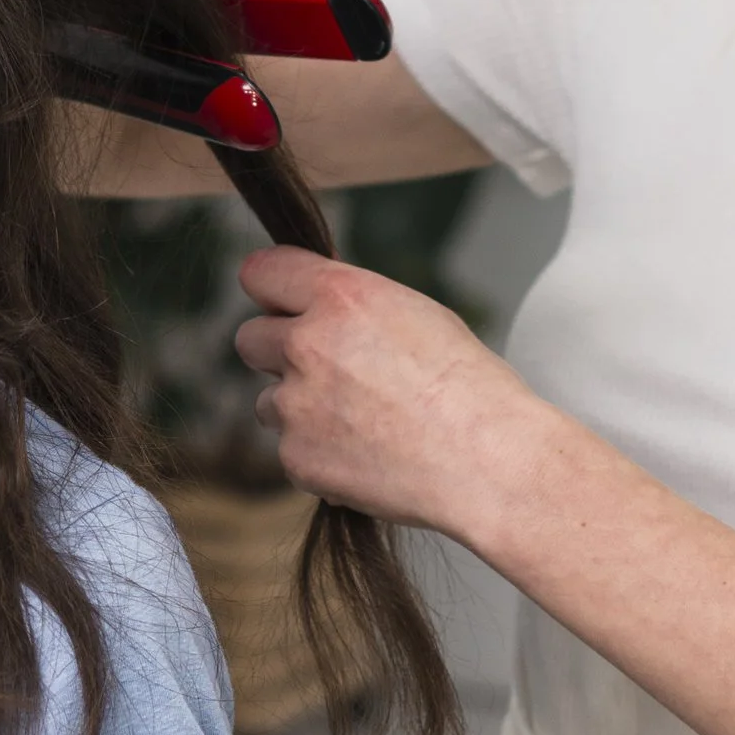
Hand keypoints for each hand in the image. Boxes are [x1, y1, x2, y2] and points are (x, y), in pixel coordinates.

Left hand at [233, 246, 541, 539]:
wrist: (485, 462)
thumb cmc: (469, 389)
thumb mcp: (416, 315)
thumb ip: (354, 307)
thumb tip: (320, 309)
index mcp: (341, 298)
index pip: (261, 273)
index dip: (272, 289)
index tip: (283, 302)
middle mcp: (307, 345)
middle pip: (250, 338)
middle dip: (278, 351)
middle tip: (325, 370)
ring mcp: (295, 405)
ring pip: (269, 400)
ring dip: (300, 408)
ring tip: (362, 422)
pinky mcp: (296, 457)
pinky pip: (290, 448)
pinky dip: (318, 452)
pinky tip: (367, 455)